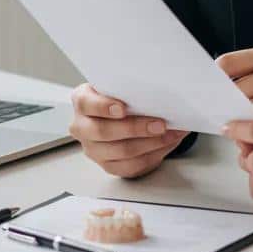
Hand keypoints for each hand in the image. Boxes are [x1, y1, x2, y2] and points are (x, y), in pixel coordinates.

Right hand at [69, 83, 188, 177]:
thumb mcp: (118, 85)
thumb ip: (129, 87)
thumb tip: (157, 88)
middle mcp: (82, 127)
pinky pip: (131, 166)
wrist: (117, 114)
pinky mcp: (108, 165)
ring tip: (170, 134)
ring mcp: (93, 149)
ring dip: (150, 143)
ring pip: (121, 152)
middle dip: (136, 128)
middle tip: (160, 124)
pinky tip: (166, 143)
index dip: (104, 107)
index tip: (123, 108)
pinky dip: (153, 154)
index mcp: (82, 101)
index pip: (87, 104)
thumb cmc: (119, 96)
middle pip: (104, 132)